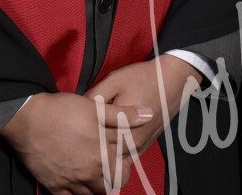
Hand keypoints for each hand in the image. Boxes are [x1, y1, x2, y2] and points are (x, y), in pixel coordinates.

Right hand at [0, 91, 153, 193]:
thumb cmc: (62, 111)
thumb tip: (148, 115)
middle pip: (109, 188)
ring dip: (94, 187)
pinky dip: (75, 194)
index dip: (123, 164)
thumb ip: (123, 116)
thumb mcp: (96, 108)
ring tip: (91, 171)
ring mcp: (71, 183)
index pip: (123, 172)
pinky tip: (75, 182)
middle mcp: (89, 174)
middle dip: (111, 179)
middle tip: (105, 165)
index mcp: (102, 156)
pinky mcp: (54, 186)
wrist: (29, 119)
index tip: (118, 154)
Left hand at [86, 55, 201, 157]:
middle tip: (77, 144)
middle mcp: (131, 141)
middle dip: (90, 153)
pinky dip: (114, 158)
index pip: (95, 144)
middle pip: (104, 159)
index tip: (71, 135)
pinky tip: (105, 148)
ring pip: (115, 164)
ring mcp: (138, 147)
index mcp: (121, 126)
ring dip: (102, 158)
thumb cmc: (141, 78)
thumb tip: (78, 110)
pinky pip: (125, 161)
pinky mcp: (142, 147)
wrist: (169, 81)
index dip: (81, 141)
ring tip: (88, 148)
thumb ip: (94, 97)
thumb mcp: (113, 81)